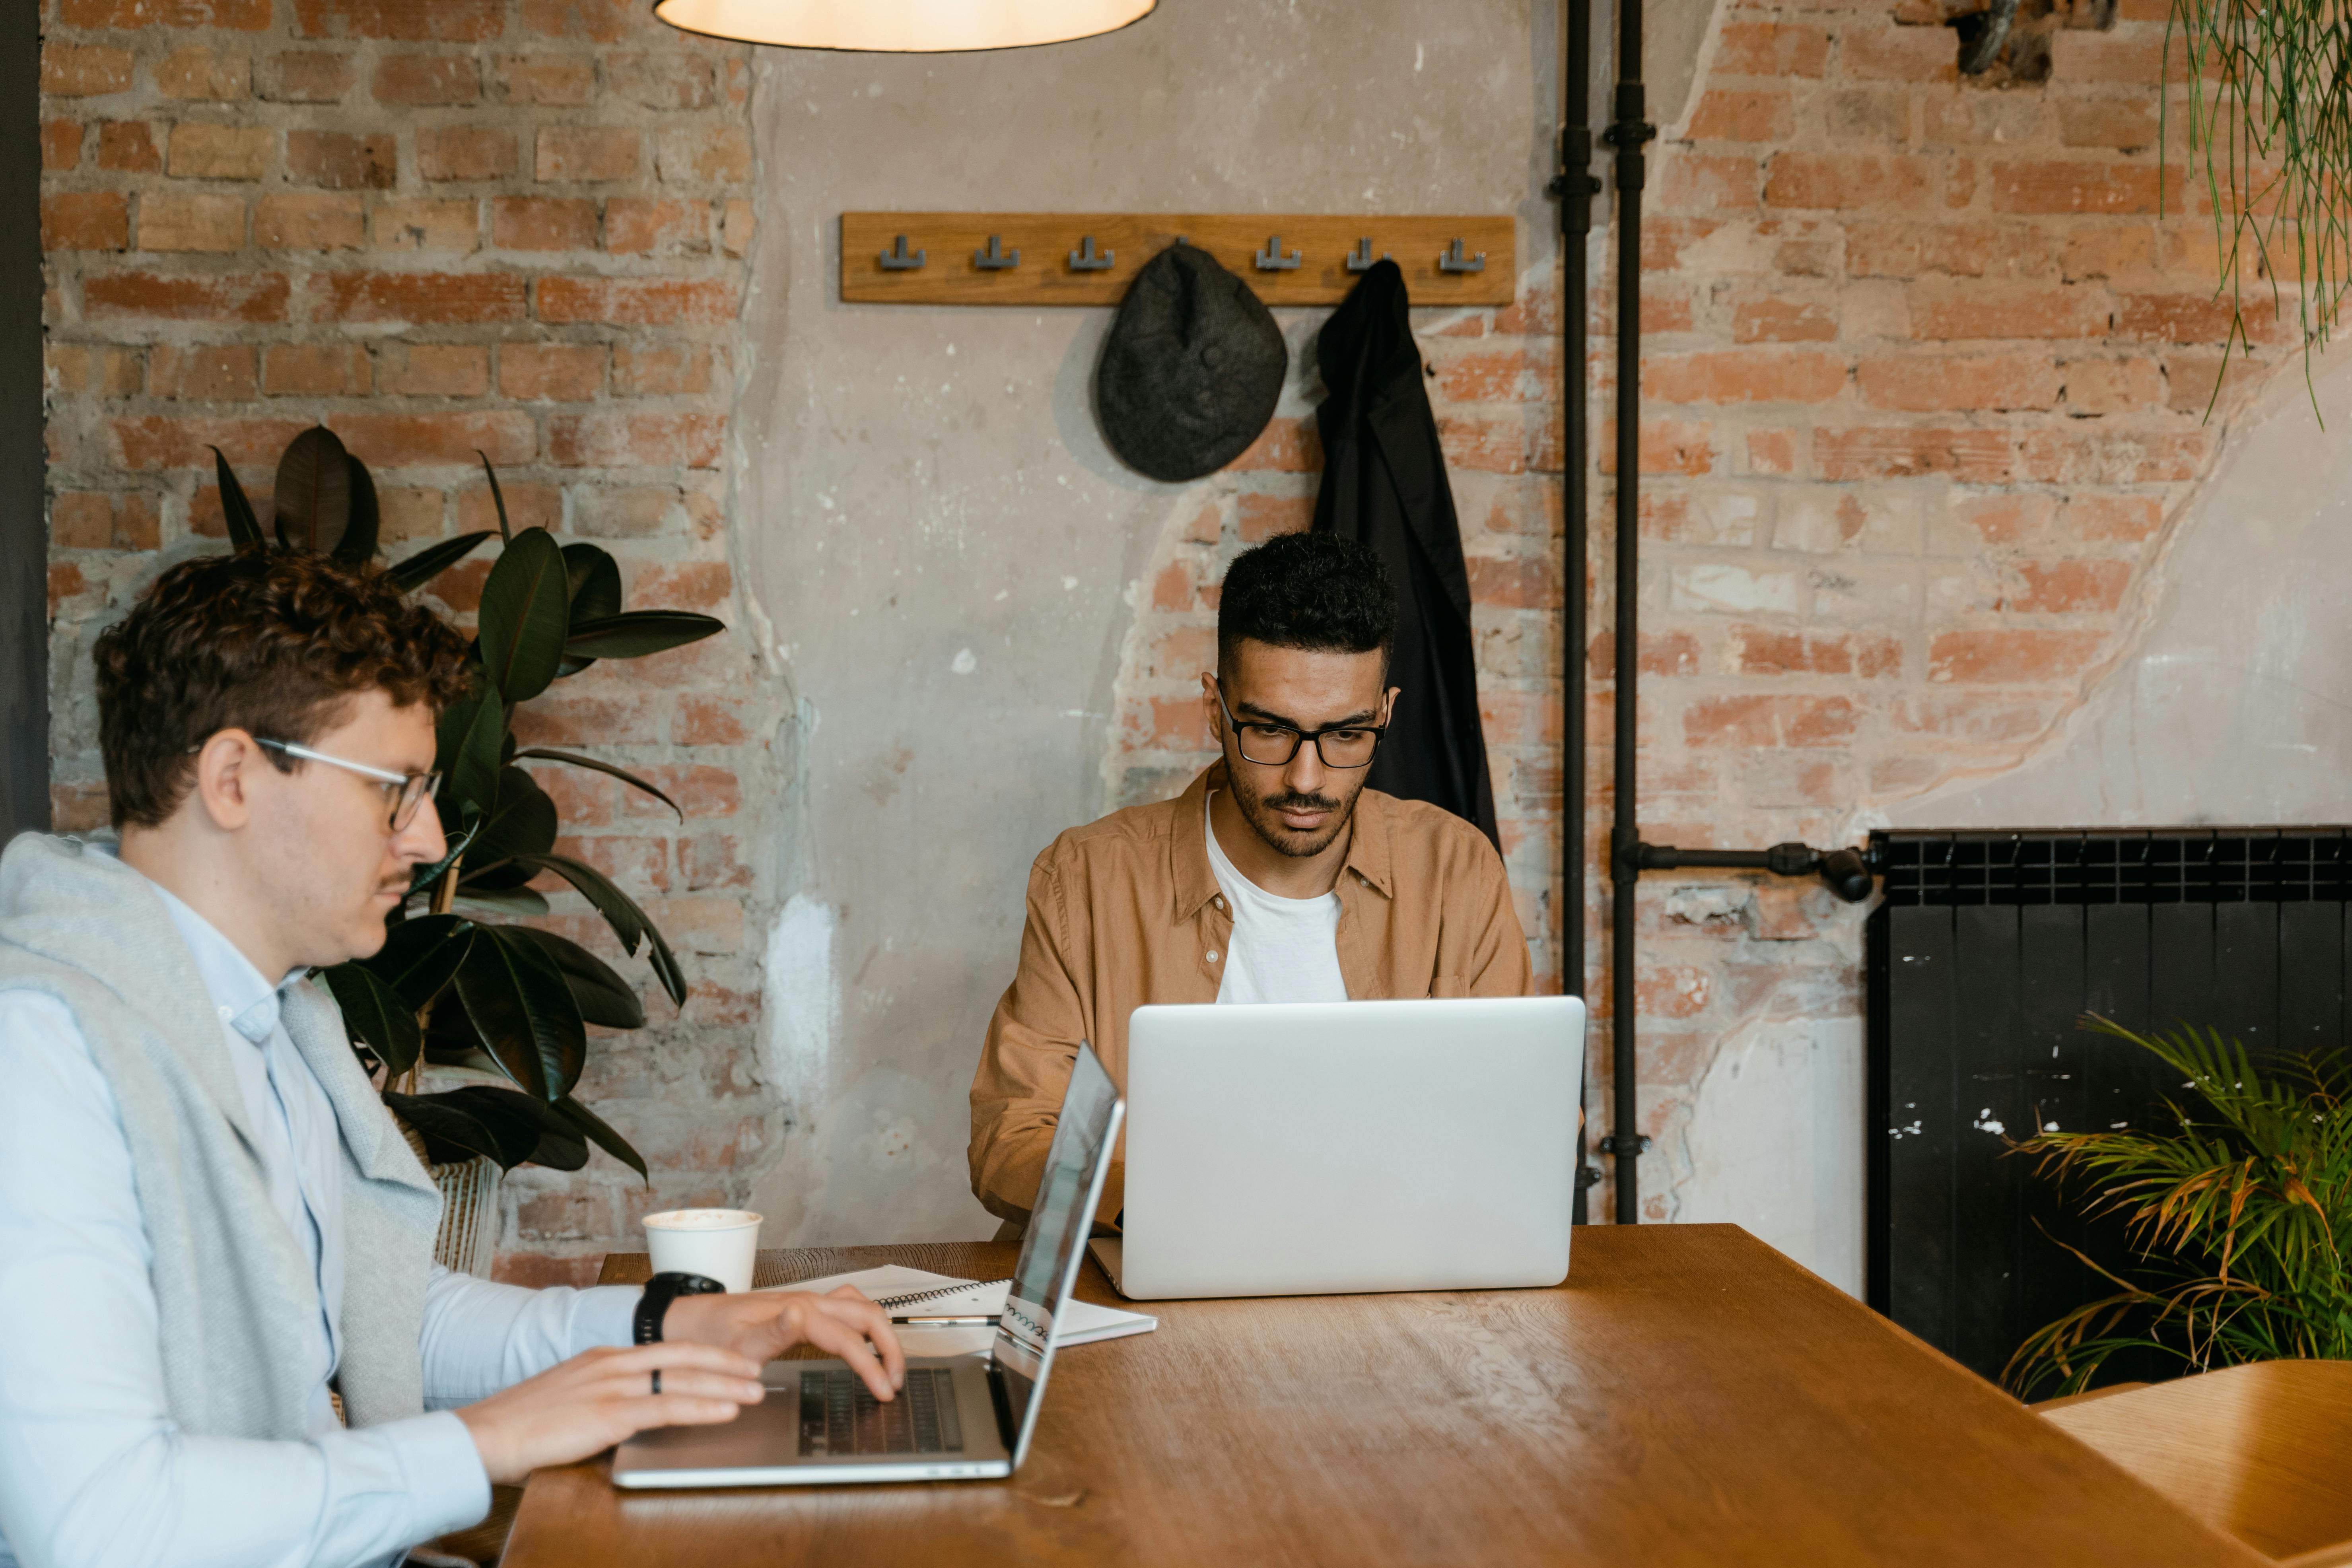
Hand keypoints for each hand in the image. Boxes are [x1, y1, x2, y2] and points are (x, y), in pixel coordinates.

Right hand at [455, 1340, 766, 1485]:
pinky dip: (702, 1408)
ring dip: (726, 1385)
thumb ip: (606, 1396)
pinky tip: (725, 1411)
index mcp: (605, 1357)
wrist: (487, 1434)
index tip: (735, 1360)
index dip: (708, 1353)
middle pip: (685, 1356)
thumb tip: (635, 1409)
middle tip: (760, 1372)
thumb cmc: (525, 1422)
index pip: (670, 1347)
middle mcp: (613, 1364)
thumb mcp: (573, 1397)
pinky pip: (666, 1408)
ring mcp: (612, 1387)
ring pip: (683, 1379)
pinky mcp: (608, 1415)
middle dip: (728, 1364)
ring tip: (756, 1392)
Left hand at [662, 1286, 905, 1401]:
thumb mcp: (737, 1342)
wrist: (690, 1321)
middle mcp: (808, 1301)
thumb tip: (800, 1315)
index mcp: (797, 1311)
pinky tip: (866, 1341)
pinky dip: (866, 1324)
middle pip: (868, 1316)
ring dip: (882, 1333)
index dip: (872, 1366)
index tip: (884, 1391)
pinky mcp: (805, 1308)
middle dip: (891, 1347)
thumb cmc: (710, 1335)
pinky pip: (848, 1307)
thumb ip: (772, 1332)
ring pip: (862, 1307)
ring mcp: (808, 1302)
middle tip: (897, 1381)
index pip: (849, 1339)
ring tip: (889, 1365)